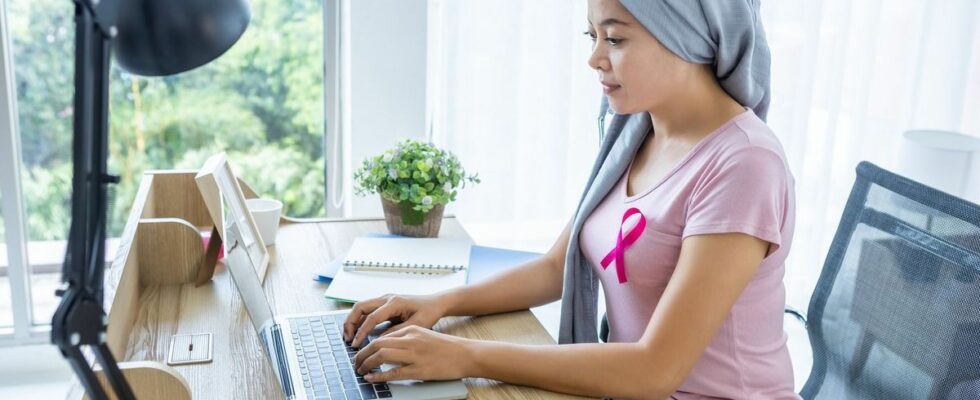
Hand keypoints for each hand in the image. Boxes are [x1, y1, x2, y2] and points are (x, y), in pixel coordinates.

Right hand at [342, 294, 448, 347]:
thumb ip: (397, 332)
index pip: (372, 317)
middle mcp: (387, 298)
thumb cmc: (429, 313)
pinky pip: (367, 310)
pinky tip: (357, 332)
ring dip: (352, 321)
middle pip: (360, 307)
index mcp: (394, 302)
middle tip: (347, 339)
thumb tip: (378, 341)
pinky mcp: (384, 303)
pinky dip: (359, 320)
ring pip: (361, 307)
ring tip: (349, 337)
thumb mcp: (415, 325)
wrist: (435, 303)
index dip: (362, 332)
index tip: (356, 344)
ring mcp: (384, 299)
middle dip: (350, 323)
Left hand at [353, 325, 475, 381]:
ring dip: (367, 364)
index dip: (366, 346)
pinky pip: (393, 372)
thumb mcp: (424, 335)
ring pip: (382, 356)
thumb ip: (406, 339)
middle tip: (356, 363)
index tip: (360, 354)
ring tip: (361, 371)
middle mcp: (411, 340)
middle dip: (362, 355)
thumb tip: (386, 349)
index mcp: (411, 330)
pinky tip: (371, 378)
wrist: (466, 354)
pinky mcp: (419, 370)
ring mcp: (414, 355)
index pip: (381, 336)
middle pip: (377, 344)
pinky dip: (379, 376)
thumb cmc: (446, 347)